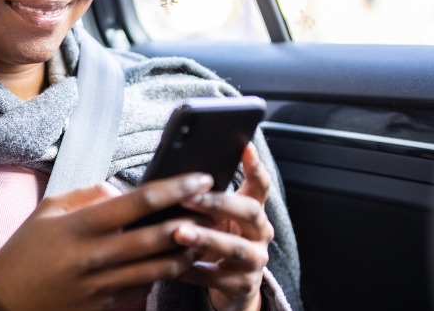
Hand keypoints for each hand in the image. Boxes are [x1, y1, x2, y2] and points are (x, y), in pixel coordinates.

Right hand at [0, 173, 213, 310]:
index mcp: (81, 226)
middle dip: (192, 219)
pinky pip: (145, 288)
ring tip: (204, 234)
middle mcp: (95, 256)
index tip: (200, 178)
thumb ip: (88, 195)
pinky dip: (164, 273)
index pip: (138, 202)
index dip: (175, 189)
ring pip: (159, 267)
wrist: (5, 300)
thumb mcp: (50, 209)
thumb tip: (122, 189)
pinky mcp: (105, 306)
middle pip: (157, 237)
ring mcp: (102, 285)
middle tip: (215, 205)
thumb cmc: (27, 249)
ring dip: (186, 250)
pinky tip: (175, 260)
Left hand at [173, 143, 273, 310]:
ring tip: (178, 232)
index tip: (245, 146)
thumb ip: (205, 199)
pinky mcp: (243, 286)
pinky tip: (173, 266)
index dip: (255, 166)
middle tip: (189, 197)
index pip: (260, 184)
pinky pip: (216, 278)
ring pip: (235, 248)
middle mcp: (260, 233)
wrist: (233, 287)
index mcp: (254, 211)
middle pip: (249, 212)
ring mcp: (255, 260)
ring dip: (205, 238)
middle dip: (218, 203)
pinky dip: (193, 271)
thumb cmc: (218, 241)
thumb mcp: (217, 218)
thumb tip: (173, 176)